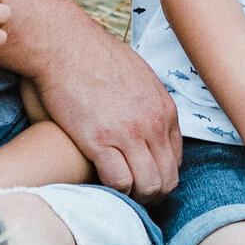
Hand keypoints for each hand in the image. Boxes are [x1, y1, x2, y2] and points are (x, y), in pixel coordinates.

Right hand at [30, 24, 184, 196]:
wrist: (67, 47)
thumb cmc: (97, 57)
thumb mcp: (140, 76)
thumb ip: (150, 103)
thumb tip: (150, 119)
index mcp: (164, 110)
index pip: (177, 159)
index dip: (162, 174)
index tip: (145, 178)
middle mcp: (152, 124)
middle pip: (167, 177)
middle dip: (154, 194)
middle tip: (135, 197)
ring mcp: (128, 133)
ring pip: (148, 185)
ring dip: (135, 197)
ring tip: (121, 195)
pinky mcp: (99, 140)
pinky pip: (119, 181)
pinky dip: (113, 190)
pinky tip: (102, 183)